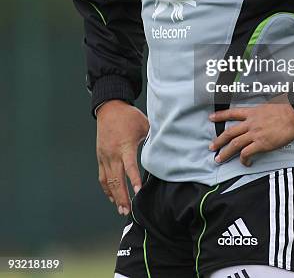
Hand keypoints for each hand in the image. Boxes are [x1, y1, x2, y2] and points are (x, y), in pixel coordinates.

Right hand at [96, 100, 148, 215]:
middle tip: (128, 210)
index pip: (129, 166)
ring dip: (114, 196)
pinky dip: (107, 188)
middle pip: (116, 179)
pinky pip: (102, 176)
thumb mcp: (144, 124)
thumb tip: (167, 147)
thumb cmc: (128, 116)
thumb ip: (153, 137)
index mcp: (125, 146)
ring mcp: (104, 156)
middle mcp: (112, 153)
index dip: (134, 179)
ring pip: (108, 181)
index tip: (138, 191)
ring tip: (121, 209)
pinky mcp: (100, 157)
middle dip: (122, 196)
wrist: (109, 108)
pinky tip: (112, 197)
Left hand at [208, 96, 293, 166]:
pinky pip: (247, 153)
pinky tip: (245, 163)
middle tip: (212, 147)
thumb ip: (264, 112)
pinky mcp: (262, 143)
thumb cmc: (288, 107)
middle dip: (219, 140)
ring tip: (219, 159)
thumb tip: (265, 115)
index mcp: (253, 112)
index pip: (232, 113)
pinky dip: (243, 159)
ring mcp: (255, 133)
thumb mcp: (271, 105)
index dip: (220, 115)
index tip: (212, 117)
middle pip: (230, 132)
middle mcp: (251, 123)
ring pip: (234, 144)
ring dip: (225, 153)